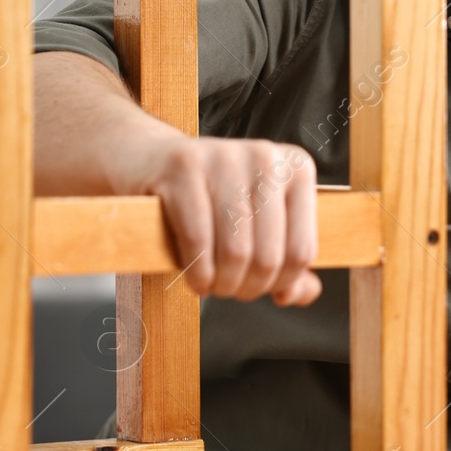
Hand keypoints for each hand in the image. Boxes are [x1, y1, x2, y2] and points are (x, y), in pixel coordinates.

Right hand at [121, 134, 321, 306]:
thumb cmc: (209, 198)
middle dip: (247, 287)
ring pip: (236, 252)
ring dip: (221, 284)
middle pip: (269, 256)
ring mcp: (224, 157)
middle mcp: (266, 157)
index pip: (302, 250)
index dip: (280, 283)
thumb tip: (296, 294)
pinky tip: (195, 277)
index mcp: (295, 167)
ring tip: (211, 284)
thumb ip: (287, 263)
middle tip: (229, 289)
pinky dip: (198, 272)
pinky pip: (199, 239)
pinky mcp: (183, 166)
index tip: (260, 288)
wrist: (148, 161)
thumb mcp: (256, 225)